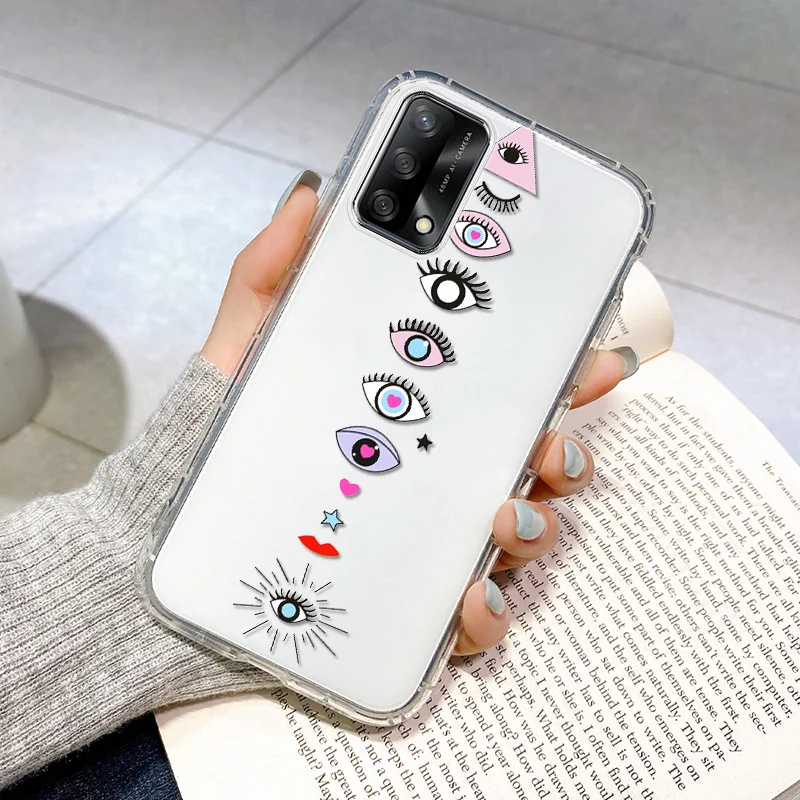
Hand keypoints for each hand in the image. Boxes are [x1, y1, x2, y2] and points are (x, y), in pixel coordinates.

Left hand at [202, 178, 634, 657]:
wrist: (179, 524)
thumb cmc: (231, 432)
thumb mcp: (249, 346)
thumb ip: (272, 273)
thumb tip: (309, 200)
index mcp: (424, 414)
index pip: (511, 393)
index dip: (566, 376)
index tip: (594, 359)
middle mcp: (442, 476)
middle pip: (537, 466)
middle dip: (567, 452)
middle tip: (549, 442)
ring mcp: (433, 542)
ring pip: (523, 538)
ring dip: (537, 527)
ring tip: (504, 516)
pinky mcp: (411, 603)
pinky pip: (474, 619)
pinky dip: (487, 613)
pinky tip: (468, 599)